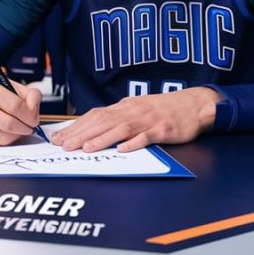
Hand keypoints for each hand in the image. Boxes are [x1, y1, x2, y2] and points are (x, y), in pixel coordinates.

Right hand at [0, 76, 42, 145]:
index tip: (34, 119)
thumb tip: (33, 112)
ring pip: (2, 137)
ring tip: (19, 128)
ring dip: (16, 135)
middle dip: (25, 128)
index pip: (14, 105)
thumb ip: (29, 95)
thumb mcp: (11, 85)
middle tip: (30, 126)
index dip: (29, 115)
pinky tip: (5, 131)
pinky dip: (5, 139)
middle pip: (8, 124)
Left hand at [50, 87, 219, 152]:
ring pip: (122, 128)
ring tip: (86, 149)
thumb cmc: (164, 109)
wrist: (194, 105)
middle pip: (103, 121)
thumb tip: (91, 127)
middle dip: (82, 134)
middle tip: (64, 145)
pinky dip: (135, 143)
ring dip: (102, 139)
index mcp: (125, 106)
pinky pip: (148, 136)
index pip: (95, 115)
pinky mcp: (164, 129)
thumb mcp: (137, 108)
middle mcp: (134, 111)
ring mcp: (149, 120)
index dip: (76, 126)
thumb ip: (117, 117)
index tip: (59, 137)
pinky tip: (123, 150)